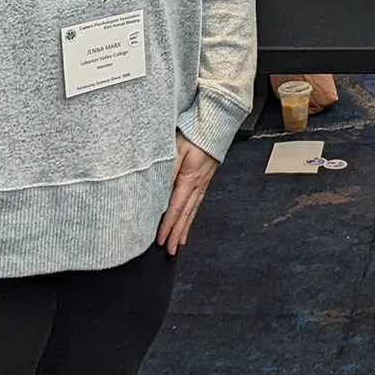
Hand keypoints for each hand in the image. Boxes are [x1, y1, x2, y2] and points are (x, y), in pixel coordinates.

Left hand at [157, 134, 219, 254]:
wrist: (215, 124)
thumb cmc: (194, 133)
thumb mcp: (176, 148)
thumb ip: (168, 169)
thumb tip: (160, 191)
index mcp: (189, 178)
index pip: (176, 207)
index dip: (168, 225)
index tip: (160, 240)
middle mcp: (197, 184)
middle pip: (185, 214)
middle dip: (176, 234)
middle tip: (169, 251)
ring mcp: (203, 183)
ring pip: (192, 211)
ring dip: (185, 229)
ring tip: (179, 244)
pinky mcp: (204, 180)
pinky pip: (197, 203)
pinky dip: (192, 217)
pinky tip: (188, 223)